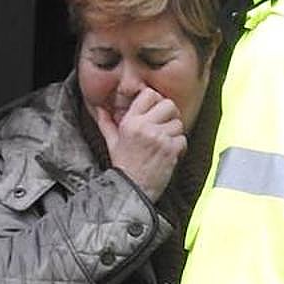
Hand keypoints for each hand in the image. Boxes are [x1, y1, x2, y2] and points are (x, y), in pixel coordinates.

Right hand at [93, 86, 185, 201]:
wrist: (132, 189)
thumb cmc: (123, 165)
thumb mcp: (112, 142)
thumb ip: (106, 123)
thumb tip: (99, 109)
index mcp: (130, 121)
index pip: (150, 94)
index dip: (156, 100)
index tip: (155, 109)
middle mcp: (145, 127)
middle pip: (169, 105)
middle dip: (170, 114)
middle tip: (165, 124)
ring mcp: (159, 138)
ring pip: (178, 123)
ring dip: (174, 132)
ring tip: (164, 142)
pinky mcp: (171, 150)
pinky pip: (183, 139)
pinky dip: (179, 146)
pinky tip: (168, 153)